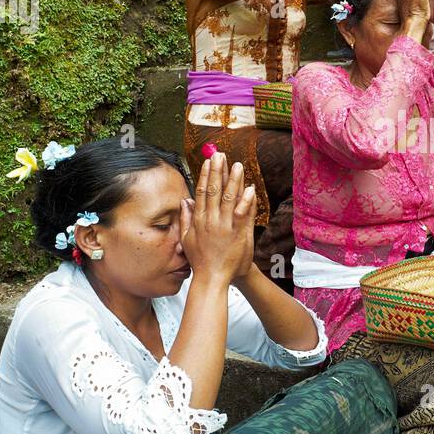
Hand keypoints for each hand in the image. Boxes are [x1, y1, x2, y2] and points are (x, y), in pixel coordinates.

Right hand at [180, 154, 256, 284]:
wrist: (212, 278)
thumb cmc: (201, 260)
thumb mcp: (186, 239)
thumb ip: (185, 219)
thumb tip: (184, 201)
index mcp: (198, 220)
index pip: (201, 192)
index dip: (205, 175)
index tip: (208, 162)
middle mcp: (210, 220)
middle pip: (214, 190)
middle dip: (217, 171)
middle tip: (220, 155)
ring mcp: (224, 226)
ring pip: (228, 198)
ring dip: (233, 180)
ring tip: (237, 165)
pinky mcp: (237, 234)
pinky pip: (242, 214)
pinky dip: (246, 200)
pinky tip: (249, 188)